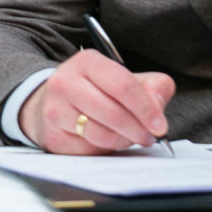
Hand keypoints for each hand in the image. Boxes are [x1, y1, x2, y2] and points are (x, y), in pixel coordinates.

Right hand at [16, 49, 174, 154]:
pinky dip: (104, 149)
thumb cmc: (94, 90)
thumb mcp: (123, 78)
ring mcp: (56, 109)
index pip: (122, 85)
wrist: (52, 103)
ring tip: (128, 137)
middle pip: (113, 113)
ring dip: (123, 141)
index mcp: (87, 62)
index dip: (146, 108)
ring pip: (102, 134)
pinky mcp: (53, 134)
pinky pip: (89, 149)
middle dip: (138, 130)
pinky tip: (106, 140)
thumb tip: (158, 106)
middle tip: (148, 136)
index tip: (159, 125)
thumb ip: (151, 87)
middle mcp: (65, 82)